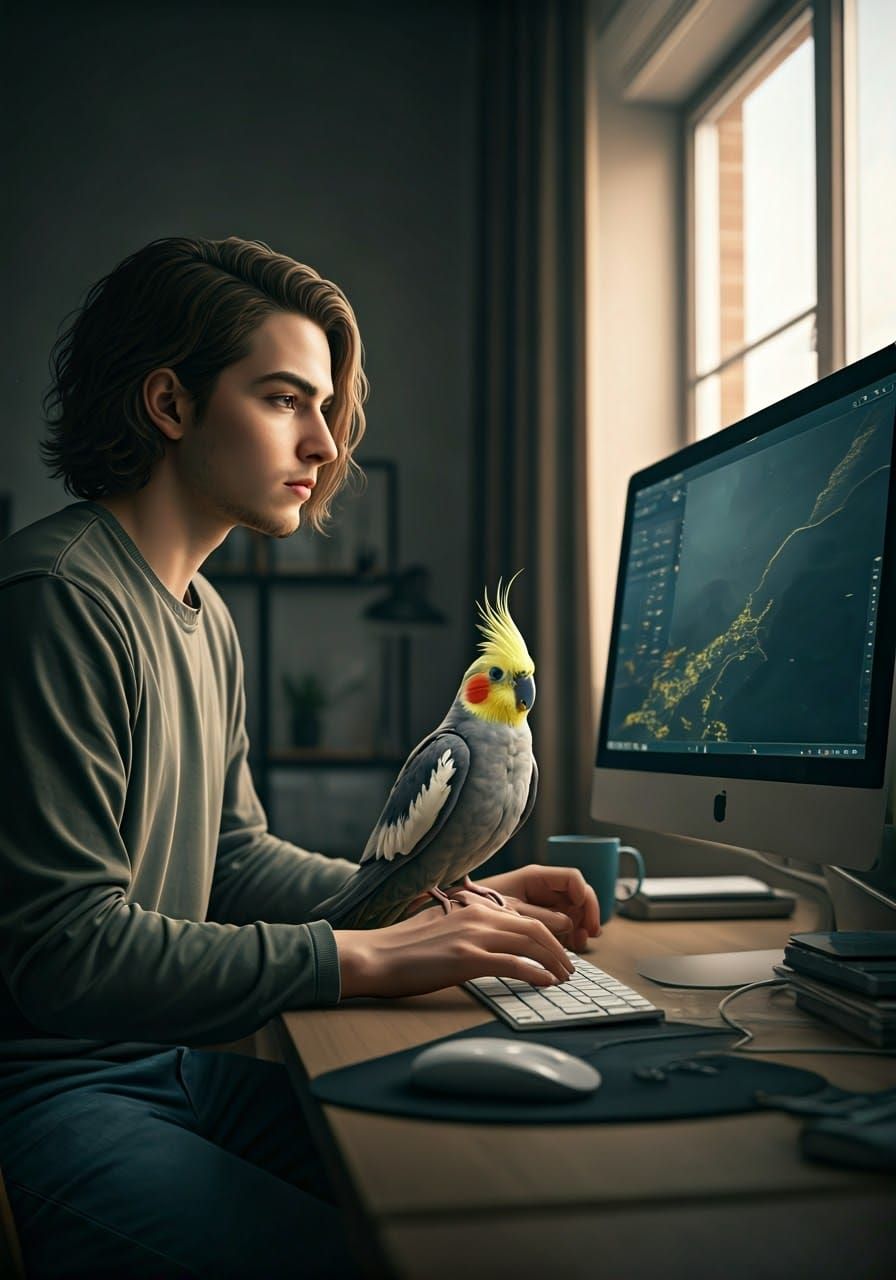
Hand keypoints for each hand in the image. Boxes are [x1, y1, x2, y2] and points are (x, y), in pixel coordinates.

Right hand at [333, 900, 575, 998]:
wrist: (375, 956)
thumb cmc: (404, 948)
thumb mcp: (443, 928)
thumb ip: (469, 929)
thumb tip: (491, 944)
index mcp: (472, 906)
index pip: (522, 917)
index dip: (546, 934)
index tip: (557, 951)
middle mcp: (477, 916)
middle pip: (534, 928)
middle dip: (558, 948)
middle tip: (570, 968)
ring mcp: (473, 936)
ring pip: (530, 943)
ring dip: (554, 962)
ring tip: (565, 978)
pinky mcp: (466, 959)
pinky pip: (513, 964)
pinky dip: (535, 974)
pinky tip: (545, 983)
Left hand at [471, 864, 600, 951]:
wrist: (456, 915)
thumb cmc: (478, 905)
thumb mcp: (510, 910)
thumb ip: (539, 915)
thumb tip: (568, 922)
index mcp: (536, 877)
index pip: (572, 878)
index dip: (583, 894)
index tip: (584, 914)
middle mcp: (543, 889)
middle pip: (578, 896)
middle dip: (587, 914)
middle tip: (589, 935)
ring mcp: (543, 904)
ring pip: (573, 913)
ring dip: (581, 927)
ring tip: (579, 945)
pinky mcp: (539, 921)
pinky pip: (563, 927)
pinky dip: (570, 936)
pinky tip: (569, 947)